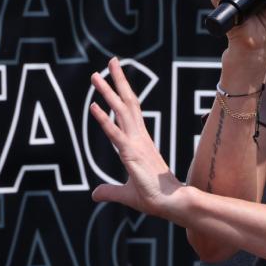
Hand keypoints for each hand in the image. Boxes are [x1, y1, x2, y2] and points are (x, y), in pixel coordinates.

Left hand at [89, 57, 182, 216]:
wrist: (172, 203)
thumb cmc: (155, 197)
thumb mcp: (126, 193)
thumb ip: (109, 191)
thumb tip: (94, 194)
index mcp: (139, 142)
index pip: (129, 111)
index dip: (121, 93)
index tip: (113, 77)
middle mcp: (138, 137)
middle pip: (128, 102)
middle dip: (118, 81)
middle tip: (111, 61)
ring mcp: (135, 144)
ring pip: (121, 111)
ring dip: (108, 92)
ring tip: (95, 75)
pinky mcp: (131, 154)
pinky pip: (115, 134)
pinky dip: (104, 119)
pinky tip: (93, 106)